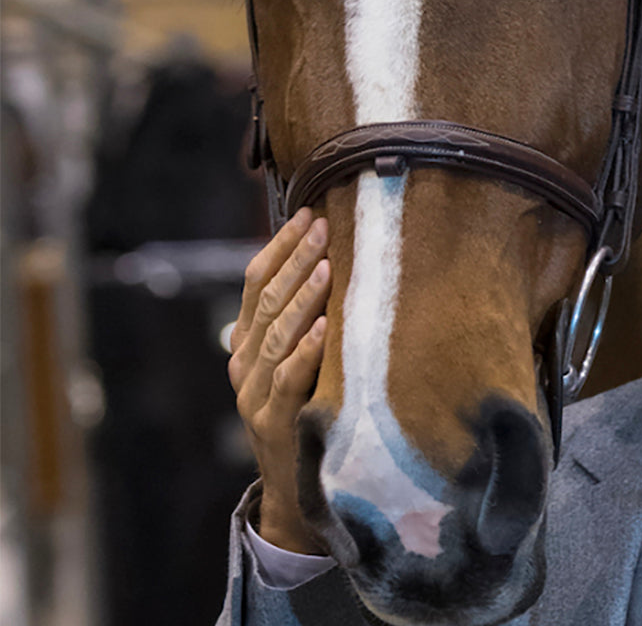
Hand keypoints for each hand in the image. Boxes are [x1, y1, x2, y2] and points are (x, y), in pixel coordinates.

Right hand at [229, 208, 331, 554]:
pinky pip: (288, 382)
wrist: (298, 489)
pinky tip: (322, 329)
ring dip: (302, 298)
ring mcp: (254, 395)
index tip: (308, 212)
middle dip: (296, 260)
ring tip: (327, 266)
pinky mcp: (273, 424)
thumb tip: (338, 260)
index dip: (280, 246)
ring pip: (275, 336)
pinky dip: (304, 353)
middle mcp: (244, 363)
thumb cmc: (309, 412)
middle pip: (266, 302)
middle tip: (323, 225)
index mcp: (247, 343)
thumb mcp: (300, 362)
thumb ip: (307, 320)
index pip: (257, 282)